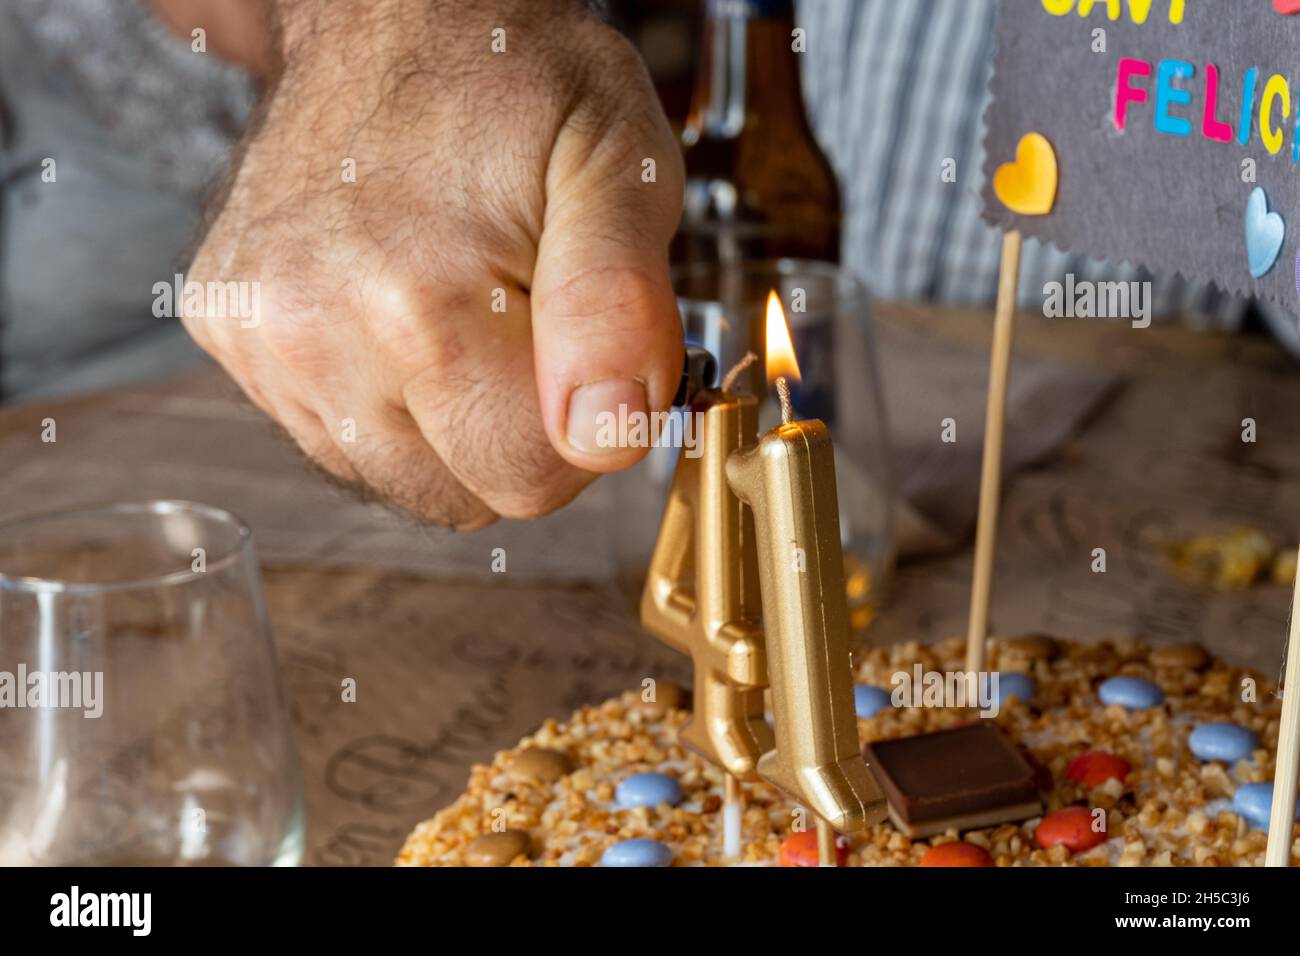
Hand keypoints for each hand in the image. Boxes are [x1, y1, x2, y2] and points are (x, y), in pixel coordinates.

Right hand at [182, 0, 683, 528]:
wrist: (389, 15)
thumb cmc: (516, 82)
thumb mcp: (619, 168)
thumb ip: (622, 309)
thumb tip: (604, 436)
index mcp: (422, 306)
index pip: (532, 480)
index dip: (582, 426)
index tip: (580, 344)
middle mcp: (315, 335)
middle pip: (465, 494)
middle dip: (517, 428)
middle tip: (524, 316)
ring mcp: (260, 338)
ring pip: (400, 477)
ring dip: (448, 419)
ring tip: (460, 306)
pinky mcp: (228, 332)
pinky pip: (336, 437)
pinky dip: (383, 397)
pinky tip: (394, 309)